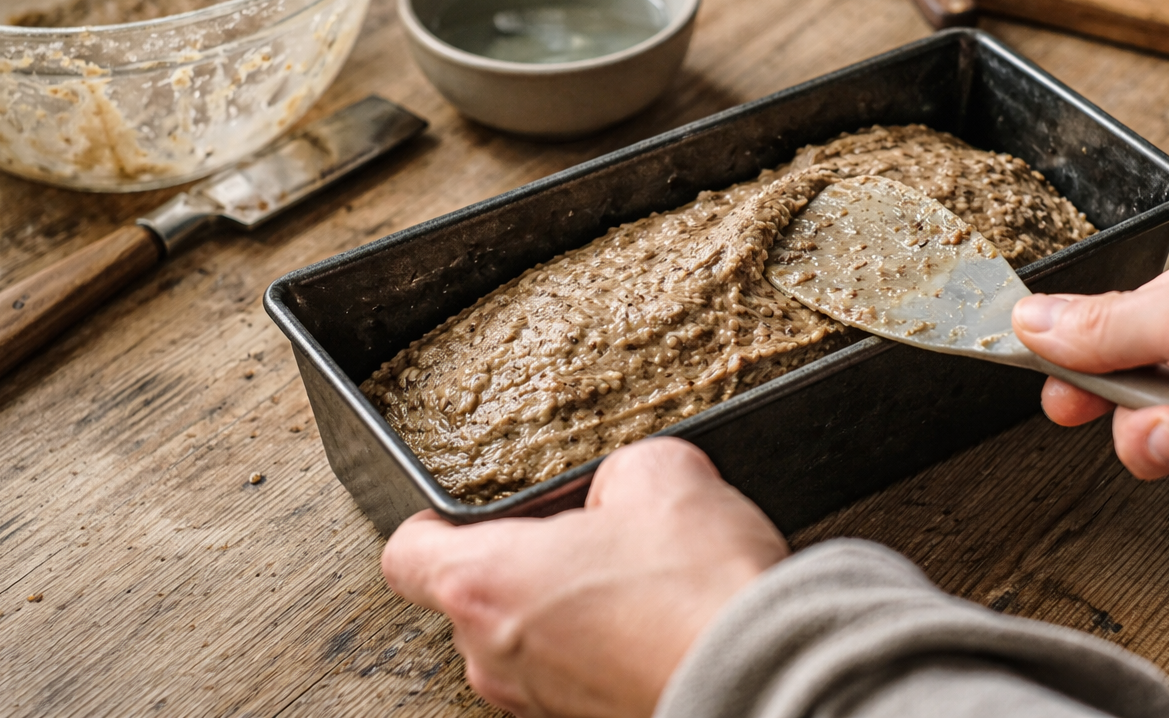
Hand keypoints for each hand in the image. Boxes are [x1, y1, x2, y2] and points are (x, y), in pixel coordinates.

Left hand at [380, 438, 786, 717]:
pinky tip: (654, 619)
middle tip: (581, 535)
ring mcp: (539, 702)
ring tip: (631, 578)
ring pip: (524, 641)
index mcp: (486, 582)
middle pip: (472, 598)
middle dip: (523, 561)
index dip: (430, 524)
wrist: (761, 676)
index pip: (407, 555)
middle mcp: (496, 655)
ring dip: (564, 608)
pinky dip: (600, 647)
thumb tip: (623, 488)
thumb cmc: (697, 592)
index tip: (456, 512)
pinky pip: (571, 674)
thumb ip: (615, 473)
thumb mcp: (658, 472)